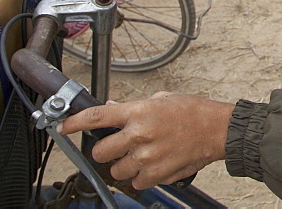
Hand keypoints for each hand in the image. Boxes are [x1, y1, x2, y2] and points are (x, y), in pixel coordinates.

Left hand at [58, 93, 234, 189]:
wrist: (217, 130)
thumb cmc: (194, 112)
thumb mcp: (162, 99)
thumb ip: (134, 107)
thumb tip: (110, 109)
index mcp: (139, 112)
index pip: (96, 117)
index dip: (74, 122)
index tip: (64, 126)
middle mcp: (139, 135)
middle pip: (100, 151)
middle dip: (107, 150)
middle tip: (120, 146)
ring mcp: (146, 157)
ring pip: (116, 170)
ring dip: (124, 165)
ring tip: (142, 156)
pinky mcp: (155, 174)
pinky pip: (135, 182)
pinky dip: (140, 177)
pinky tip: (153, 165)